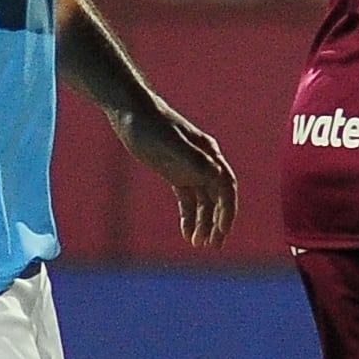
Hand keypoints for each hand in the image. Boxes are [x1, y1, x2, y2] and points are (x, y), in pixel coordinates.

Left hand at [114, 99, 238, 247]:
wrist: (131, 112)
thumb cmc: (150, 124)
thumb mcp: (168, 142)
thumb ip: (191, 158)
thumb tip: (216, 174)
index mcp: (208, 155)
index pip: (226, 187)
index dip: (227, 211)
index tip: (221, 232)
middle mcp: (203, 163)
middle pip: (218, 197)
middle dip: (218, 222)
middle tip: (213, 245)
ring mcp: (189, 168)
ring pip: (204, 201)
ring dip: (204, 222)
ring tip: (198, 244)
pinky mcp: (175, 172)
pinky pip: (188, 200)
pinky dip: (189, 217)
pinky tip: (187, 233)